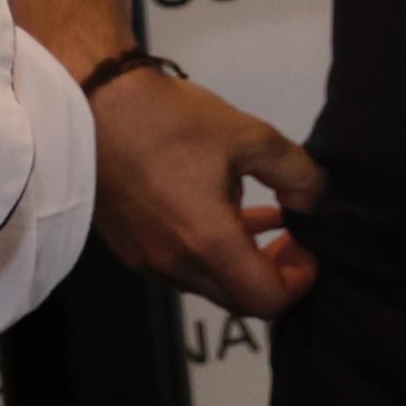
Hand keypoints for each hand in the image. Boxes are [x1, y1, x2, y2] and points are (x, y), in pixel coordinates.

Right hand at [89, 66, 318, 315]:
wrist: (90, 104)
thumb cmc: (171, 121)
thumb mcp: (252, 137)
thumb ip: (298, 175)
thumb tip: (316, 202)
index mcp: (206, 244)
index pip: (266, 301)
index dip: (299, 282)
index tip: (308, 248)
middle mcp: (173, 264)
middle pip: (239, 300)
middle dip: (275, 276)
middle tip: (294, 237)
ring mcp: (145, 259)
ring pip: (211, 284)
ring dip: (245, 262)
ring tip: (273, 219)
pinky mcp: (129, 246)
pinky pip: (182, 266)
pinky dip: (214, 251)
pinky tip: (230, 211)